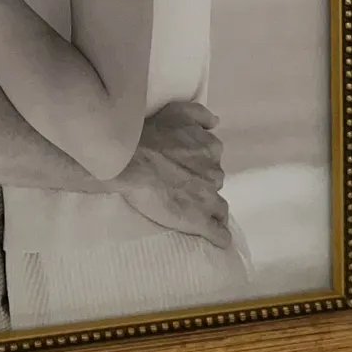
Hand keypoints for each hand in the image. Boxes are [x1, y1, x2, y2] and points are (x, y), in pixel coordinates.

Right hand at [112, 100, 230, 246]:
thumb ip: (201, 114)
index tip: (186, 167)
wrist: (131, 162)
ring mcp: (209, 198)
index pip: (213, 159)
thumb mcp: (177, 112)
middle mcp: (215, 172)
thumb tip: (216, 123)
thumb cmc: (152, 135)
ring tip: (196, 212)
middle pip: (214, 182)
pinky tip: (217, 239)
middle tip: (181, 186)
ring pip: (219, 207)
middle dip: (202, 185)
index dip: (199, 164)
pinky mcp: (200, 220)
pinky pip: (219, 233)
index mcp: (211, 148)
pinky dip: (220, 236)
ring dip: (211, 209)